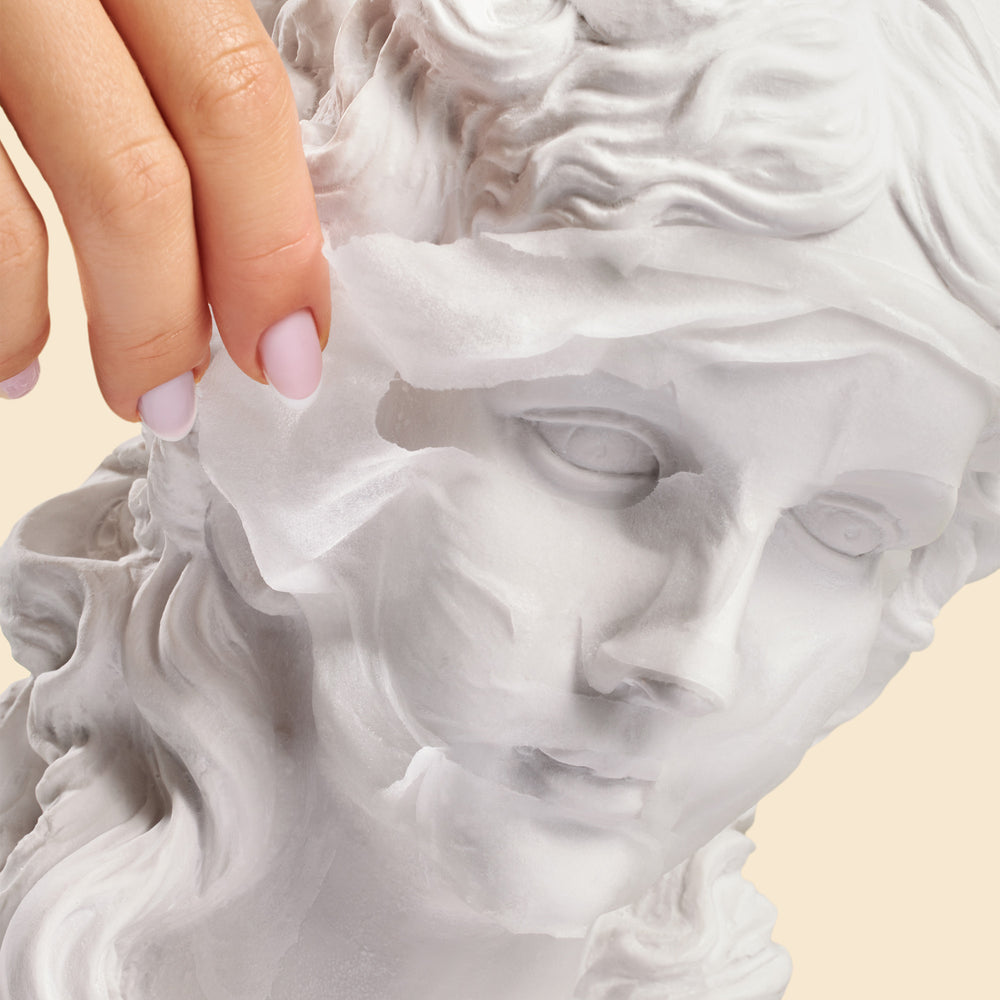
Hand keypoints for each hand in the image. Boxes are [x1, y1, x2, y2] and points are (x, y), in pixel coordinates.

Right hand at [0, 0, 329, 437]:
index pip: (233, 97)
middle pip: (137, 174)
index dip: (275, 246)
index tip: (296, 347)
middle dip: (170, 319)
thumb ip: (163, 65)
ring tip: (111, 386)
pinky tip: (11, 355)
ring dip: (72, 333)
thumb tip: (244, 232)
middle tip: (182, 400)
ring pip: (21, 222)